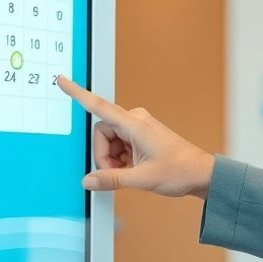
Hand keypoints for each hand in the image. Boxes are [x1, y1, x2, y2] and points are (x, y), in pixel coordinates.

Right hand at [55, 75, 215, 198]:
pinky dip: (120, 158)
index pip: (99, 106)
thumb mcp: (142, 179)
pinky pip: (119, 144)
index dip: (78, 93)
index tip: (62, 80)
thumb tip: (88, 181)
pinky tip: (133, 168)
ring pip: (109, 140)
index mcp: (135, 124)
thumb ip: (112, 179)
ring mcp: (138, 126)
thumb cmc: (179, 171)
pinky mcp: (140, 134)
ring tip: (130, 171)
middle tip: (118, 172)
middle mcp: (135, 120)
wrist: (200, 173)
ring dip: (113, 158)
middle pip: (102, 133)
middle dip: (104, 155)